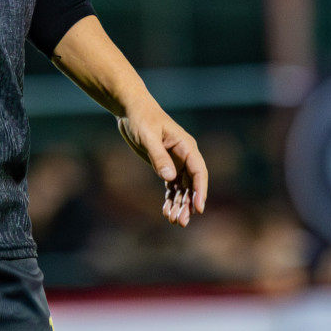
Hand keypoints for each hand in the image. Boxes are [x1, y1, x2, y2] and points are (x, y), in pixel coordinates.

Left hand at [115, 101, 206, 226]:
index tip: (198, 208)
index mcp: (186, 146)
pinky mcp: (165, 165)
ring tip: (174, 221)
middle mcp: (184, 155)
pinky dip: (171, 199)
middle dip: (188, 203)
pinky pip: (172, 186)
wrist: (130, 109)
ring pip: (183, 188)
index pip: (198, 171)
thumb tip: (170, 178)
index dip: (200, 190)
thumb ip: (159, 157)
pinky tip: (166, 211)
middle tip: (181, 222)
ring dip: (180, 204)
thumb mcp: (148, 136)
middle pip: (192, 184)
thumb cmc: (141, 118)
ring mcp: (176, 162)